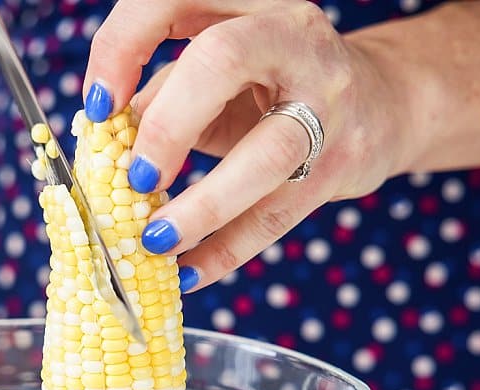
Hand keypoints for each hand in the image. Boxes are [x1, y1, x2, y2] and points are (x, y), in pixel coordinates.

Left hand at [83, 0, 416, 291]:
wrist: (381, 104)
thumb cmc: (275, 87)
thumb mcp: (216, 75)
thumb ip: (160, 95)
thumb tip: (100, 144)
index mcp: (250, 4)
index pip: (173, 1)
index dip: (124, 47)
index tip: (98, 106)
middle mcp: (295, 39)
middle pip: (221, 61)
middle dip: (166, 125)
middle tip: (134, 178)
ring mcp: (328, 102)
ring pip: (266, 153)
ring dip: (201, 206)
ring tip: (154, 240)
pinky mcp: (343, 162)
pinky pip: (278, 215)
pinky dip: (226, 251)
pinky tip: (189, 272)